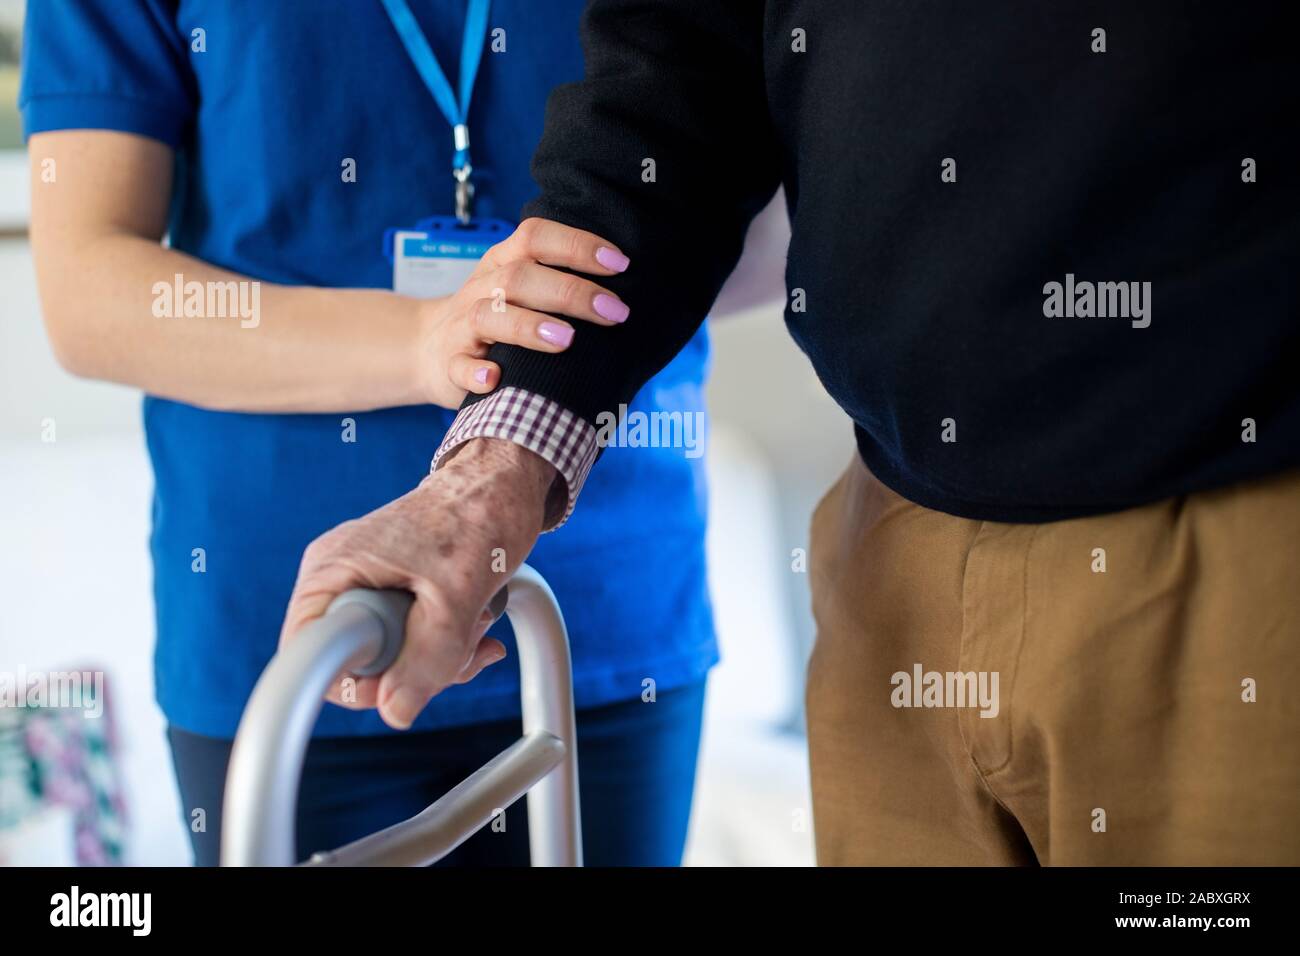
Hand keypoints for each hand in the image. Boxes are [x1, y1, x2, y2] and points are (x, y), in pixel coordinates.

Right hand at [279, 438, 555, 728]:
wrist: (505, 484)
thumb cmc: (480, 515)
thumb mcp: (458, 594)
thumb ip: (429, 657)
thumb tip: (396, 712)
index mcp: (333, 571)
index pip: (309, 658)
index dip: (357, 682)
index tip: (405, 673)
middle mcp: (340, 577)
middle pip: (355, 663)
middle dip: (415, 667)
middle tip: (459, 642)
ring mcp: (366, 583)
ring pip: (389, 655)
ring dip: (441, 655)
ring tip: (476, 621)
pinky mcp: (394, 588)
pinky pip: (409, 637)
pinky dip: (446, 642)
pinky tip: (478, 623)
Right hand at [415, 218, 631, 407]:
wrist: (427, 348)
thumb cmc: (496, 318)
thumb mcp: (520, 289)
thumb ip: (560, 281)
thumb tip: (630, 289)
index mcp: (502, 263)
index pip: (536, 238)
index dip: (577, 245)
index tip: (620, 264)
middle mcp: (482, 289)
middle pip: (519, 277)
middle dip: (570, 292)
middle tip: (614, 312)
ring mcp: (463, 327)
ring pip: (488, 316)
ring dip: (528, 326)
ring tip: (566, 341)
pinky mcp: (449, 365)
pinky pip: (458, 366)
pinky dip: (475, 373)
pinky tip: (495, 379)